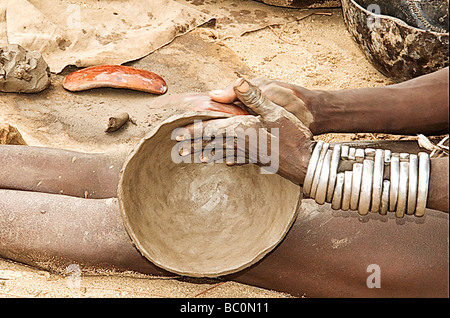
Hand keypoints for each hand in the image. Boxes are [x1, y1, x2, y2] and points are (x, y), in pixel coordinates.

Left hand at [177, 78, 313, 184]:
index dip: (193, 131)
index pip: (210, 129)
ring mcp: (248, 154)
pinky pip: (237, 160)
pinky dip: (226, 160)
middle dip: (194, 146)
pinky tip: (223, 162)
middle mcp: (240, 143)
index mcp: (240, 129)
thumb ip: (253, 97)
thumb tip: (236, 83)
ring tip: (192, 158)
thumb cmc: (292, 135)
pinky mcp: (257, 160)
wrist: (307, 161)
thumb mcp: (274, 110)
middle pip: (211, 144)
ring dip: (205, 155)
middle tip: (177, 150)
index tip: (176, 135)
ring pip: (221, 154)